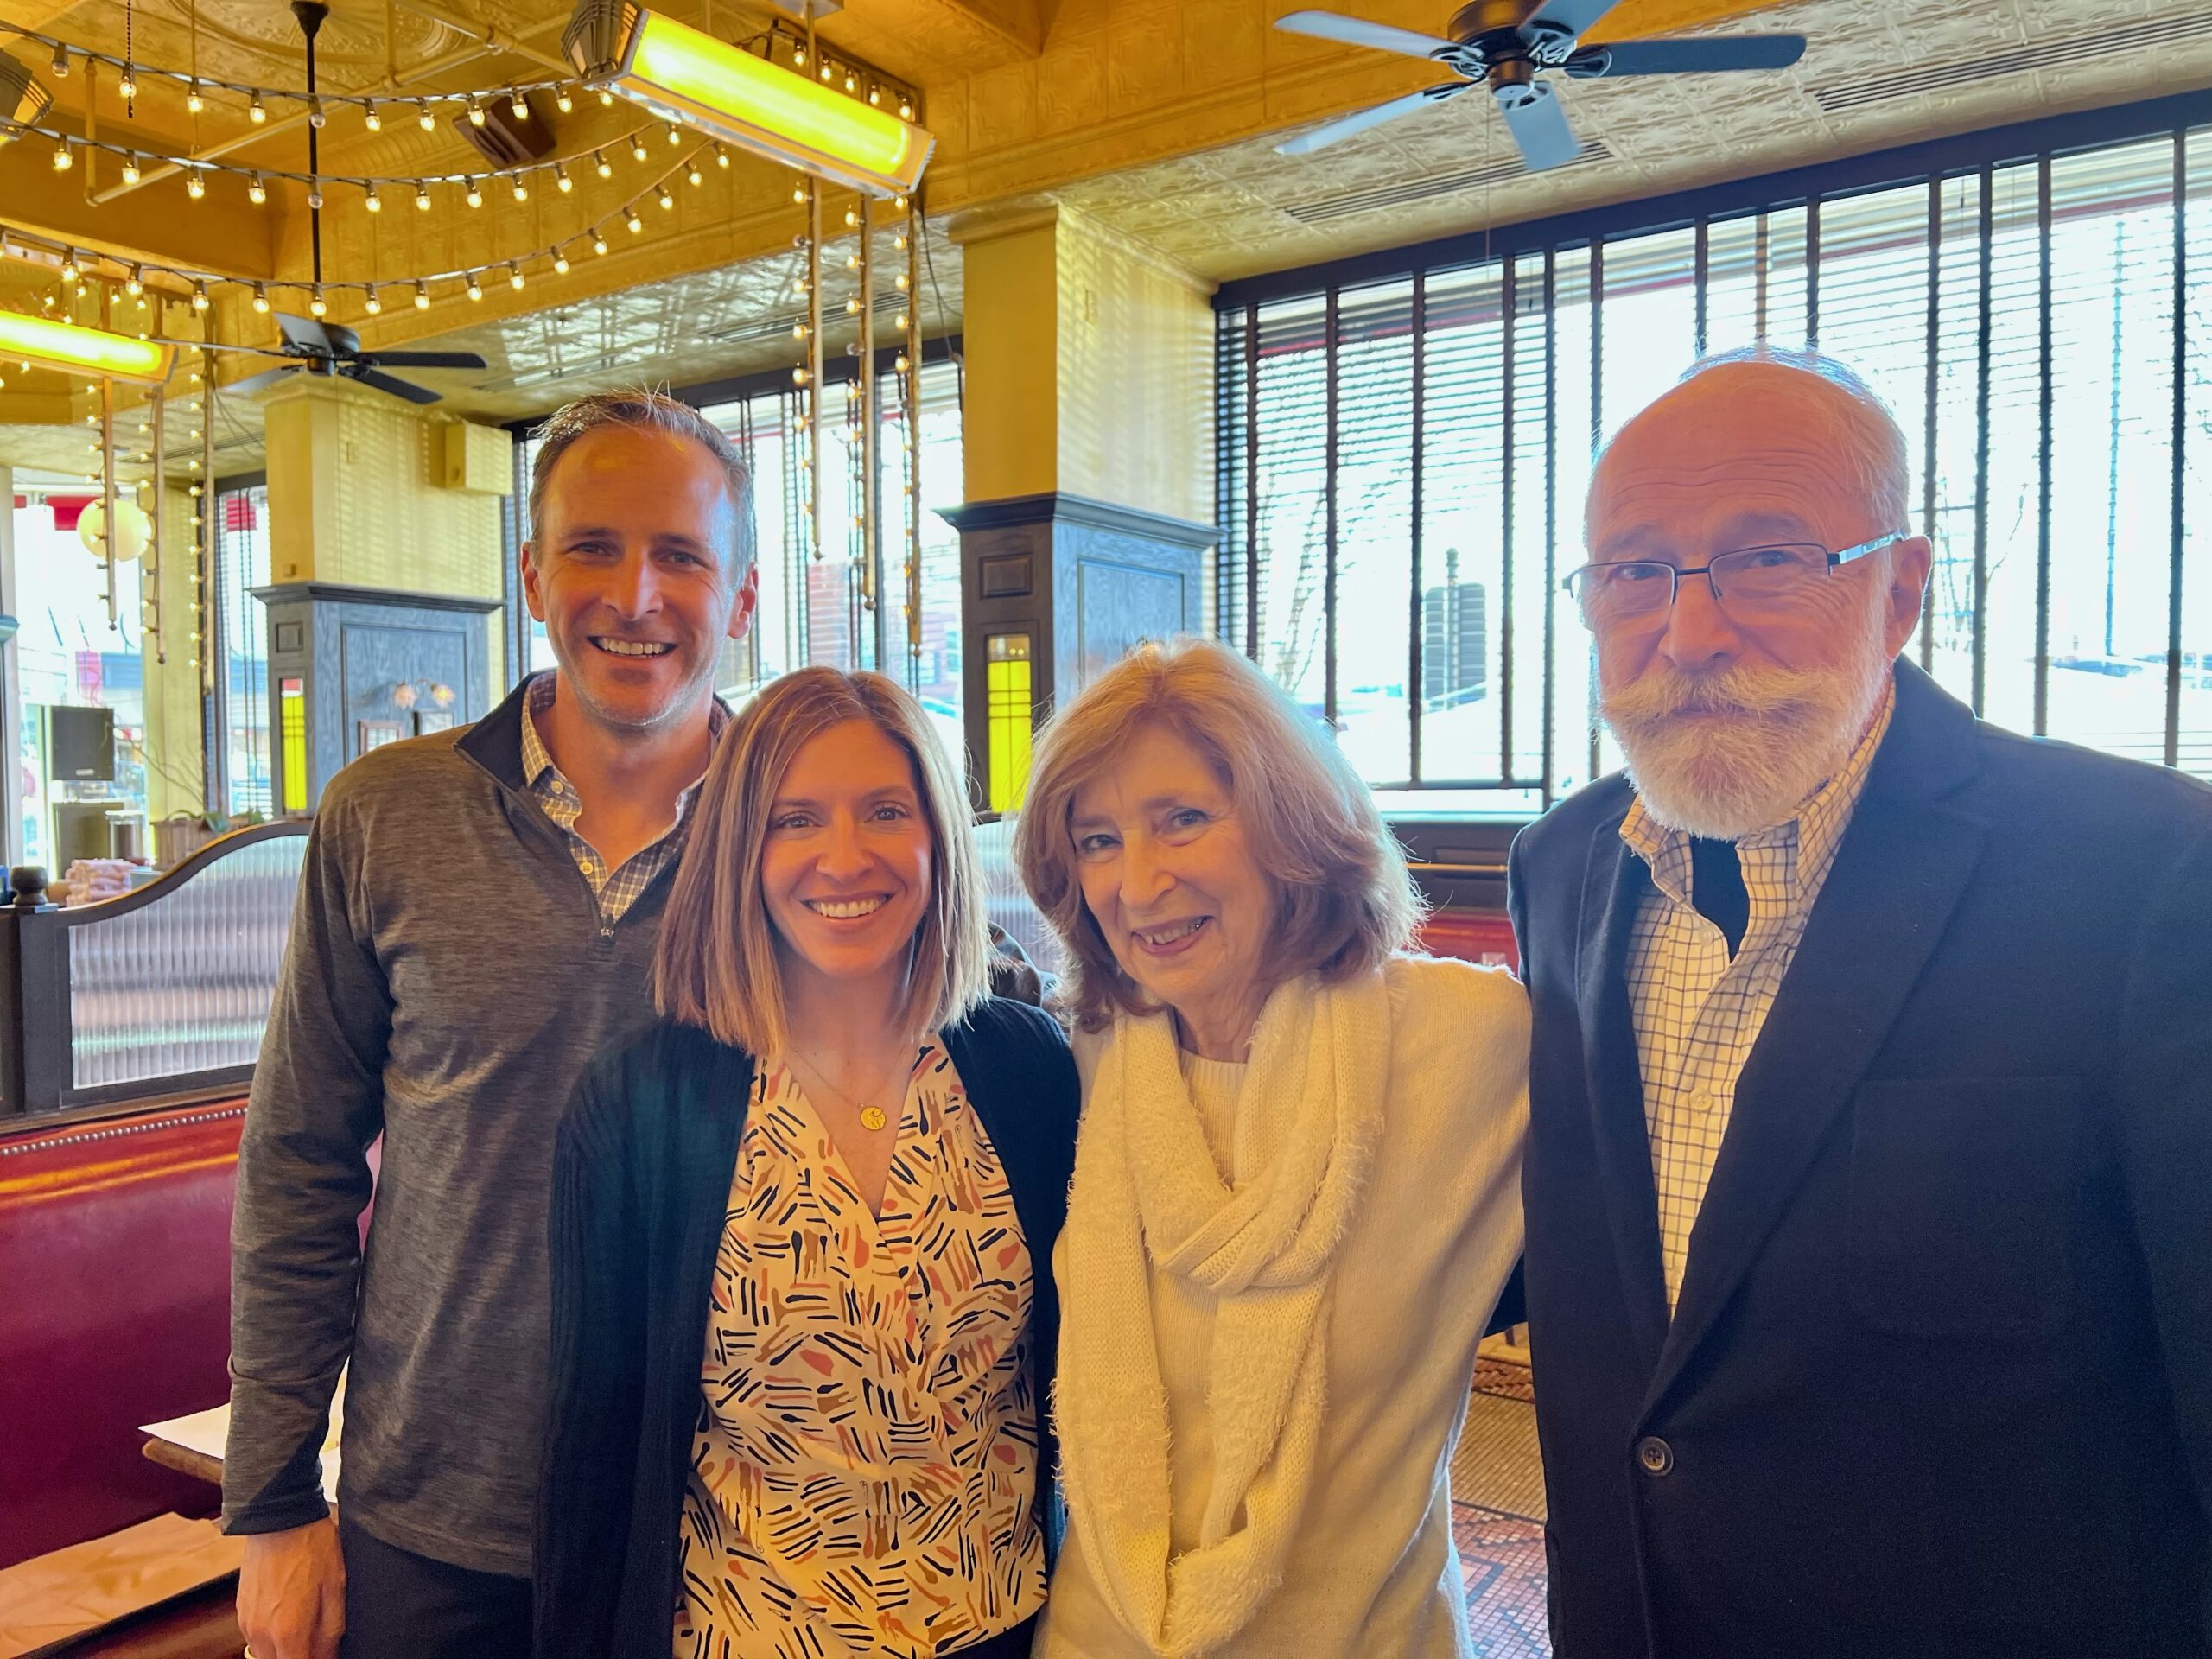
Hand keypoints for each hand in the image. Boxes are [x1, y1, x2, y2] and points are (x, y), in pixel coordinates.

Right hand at [237, 1518, 345, 1658]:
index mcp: (289, 1632)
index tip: (325, 1654)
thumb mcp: (335, 1588)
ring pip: (265, 1656)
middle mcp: (261, 1634)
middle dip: (299, 1657)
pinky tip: (289, 1615)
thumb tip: (328, 1657)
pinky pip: (255, 1639)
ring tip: (305, 1625)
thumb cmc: (312, 1548)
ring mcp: (246, 1624)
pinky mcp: (240, 1611)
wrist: (278, 1517)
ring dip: (284, 1651)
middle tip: (317, 1640)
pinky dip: (271, 1638)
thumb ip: (331, 1632)